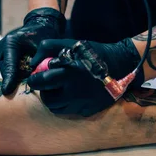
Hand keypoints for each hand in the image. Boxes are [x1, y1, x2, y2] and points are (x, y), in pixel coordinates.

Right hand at [0, 7, 65, 94]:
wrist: (40, 26)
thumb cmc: (44, 35)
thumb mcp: (44, 48)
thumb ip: (38, 62)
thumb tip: (35, 78)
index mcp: (11, 43)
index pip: (9, 65)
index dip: (9, 79)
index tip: (6, 92)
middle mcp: (1, 47)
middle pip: (6, 71)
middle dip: (14, 80)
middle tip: (26, 88)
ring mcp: (0, 52)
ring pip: (6, 72)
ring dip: (15, 78)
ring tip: (28, 80)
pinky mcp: (2, 56)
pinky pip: (8, 70)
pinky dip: (16, 75)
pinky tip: (25, 76)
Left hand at [26, 38, 142, 116]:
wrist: (121, 66)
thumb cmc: (93, 53)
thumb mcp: (71, 44)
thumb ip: (48, 48)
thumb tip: (34, 62)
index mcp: (67, 74)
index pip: (39, 82)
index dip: (34, 80)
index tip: (35, 77)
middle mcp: (73, 93)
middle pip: (47, 99)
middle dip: (44, 91)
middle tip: (49, 84)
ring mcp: (81, 105)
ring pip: (56, 108)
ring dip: (54, 100)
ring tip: (60, 90)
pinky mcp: (88, 111)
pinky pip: (70, 111)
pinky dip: (67, 104)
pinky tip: (73, 95)